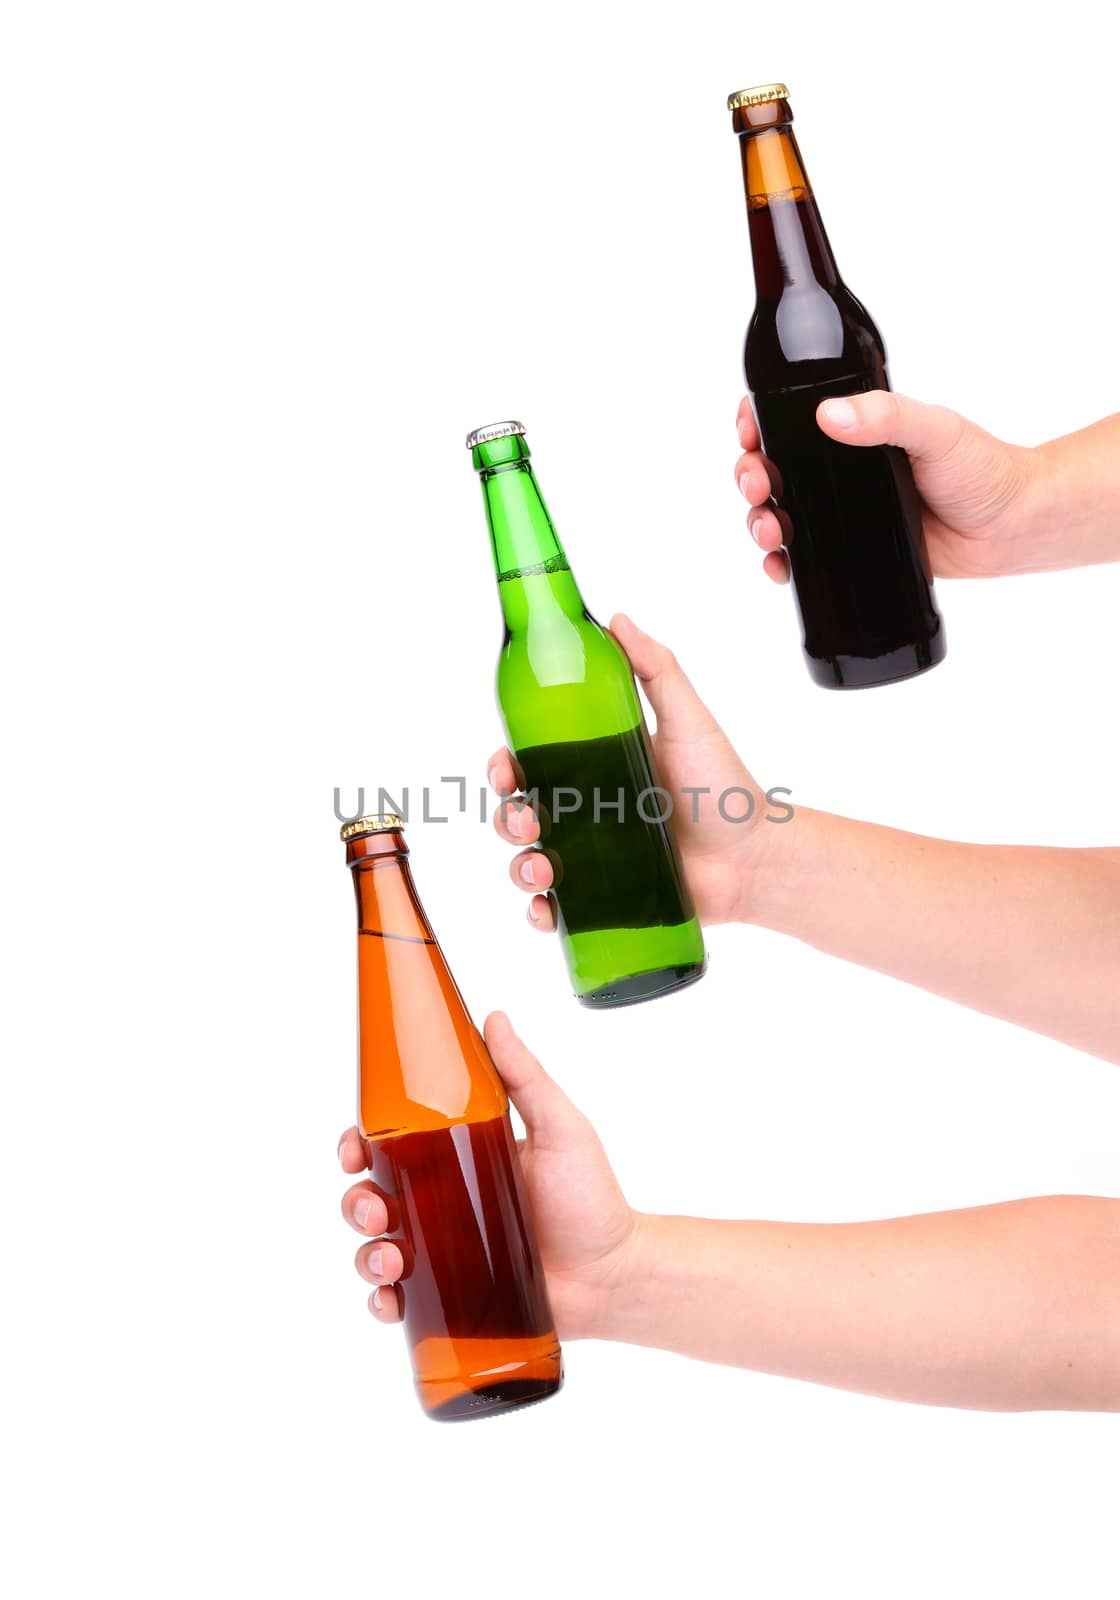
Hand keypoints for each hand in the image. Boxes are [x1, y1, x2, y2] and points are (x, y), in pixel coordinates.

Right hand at [338, 1011, 638, 1339]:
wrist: (616, 1275)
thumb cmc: (592, 1200)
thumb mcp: (559, 1128)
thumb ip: (525, 1077)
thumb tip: (493, 1018)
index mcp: (459, 1158)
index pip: (391, 1145)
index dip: (359, 1145)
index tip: (354, 1148)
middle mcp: (444, 1204)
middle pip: (373, 1196)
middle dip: (356, 1202)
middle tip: (374, 1208)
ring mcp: (445, 1255)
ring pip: (377, 1249)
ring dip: (366, 1254)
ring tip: (391, 1259)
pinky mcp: (453, 1300)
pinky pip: (400, 1302)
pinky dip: (381, 1302)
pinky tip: (389, 1299)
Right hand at [487, 613, 774, 930]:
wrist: (756, 858)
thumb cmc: (723, 787)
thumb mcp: (687, 720)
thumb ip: (657, 669)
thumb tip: (617, 618)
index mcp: (596, 765)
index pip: (532, 760)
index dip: (507, 764)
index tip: (505, 766)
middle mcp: (588, 811)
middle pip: (521, 811)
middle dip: (507, 815)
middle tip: (526, 818)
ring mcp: (594, 859)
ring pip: (529, 861)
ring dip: (519, 865)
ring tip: (541, 868)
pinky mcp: (606, 902)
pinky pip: (557, 910)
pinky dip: (541, 913)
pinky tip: (547, 909)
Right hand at [735, 391, 1041, 580]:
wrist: (1011, 527)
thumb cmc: (982, 468)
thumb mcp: (934, 429)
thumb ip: (885, 417)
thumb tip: (828, 415)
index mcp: (853, 429)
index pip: (787, 418)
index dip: (757, 423)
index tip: (748, 431)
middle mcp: (840, 468)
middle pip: (771, 467)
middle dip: (750, 477)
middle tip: (759, 487)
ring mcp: (843, 512)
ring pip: (778, 514)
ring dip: (759, 521)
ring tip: (770, 531)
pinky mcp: (850, 552)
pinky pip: (801, 559)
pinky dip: (779, 564)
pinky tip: (777, 567)